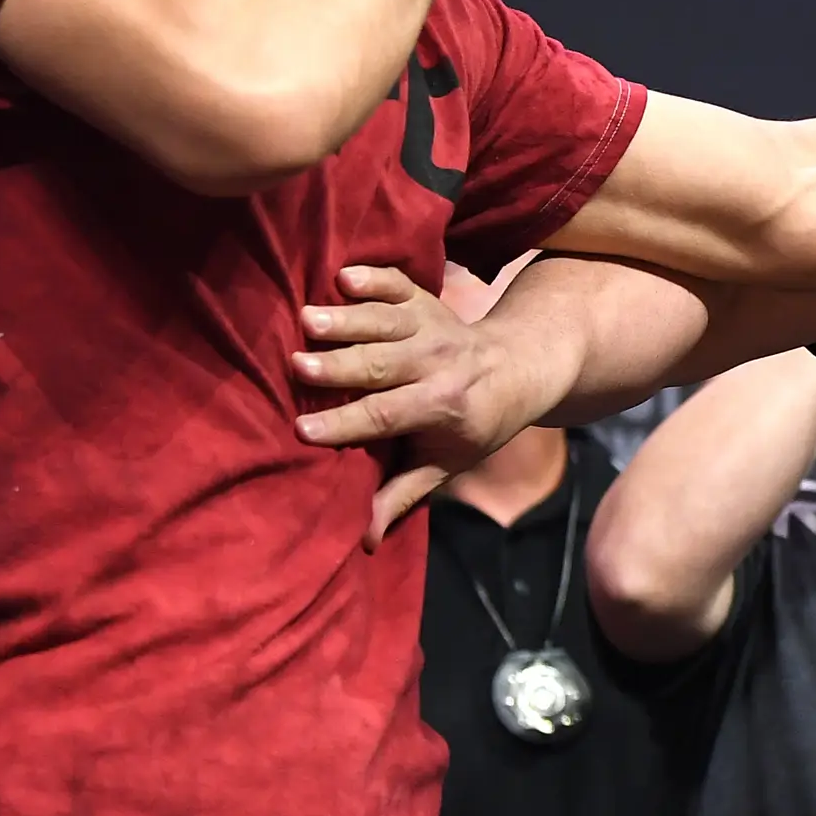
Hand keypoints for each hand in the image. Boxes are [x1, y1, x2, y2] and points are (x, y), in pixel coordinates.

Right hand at [290, 265, 573, 541]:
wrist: (518, 366)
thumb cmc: (473, 424)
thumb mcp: (447, 463)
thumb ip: (404, 493)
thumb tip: (366, 540)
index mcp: (444, 407)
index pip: (388, 416)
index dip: (346, 424)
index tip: (303, 429)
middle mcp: (439, 363)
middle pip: (383, 365)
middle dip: (340, 366)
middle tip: (297, 366)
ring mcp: (432, 326)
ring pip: (386, 321)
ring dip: (347, 319)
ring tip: (305, 319)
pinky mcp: (425, 299)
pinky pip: (398, 285)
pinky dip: (374, 278)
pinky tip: (343, 275)